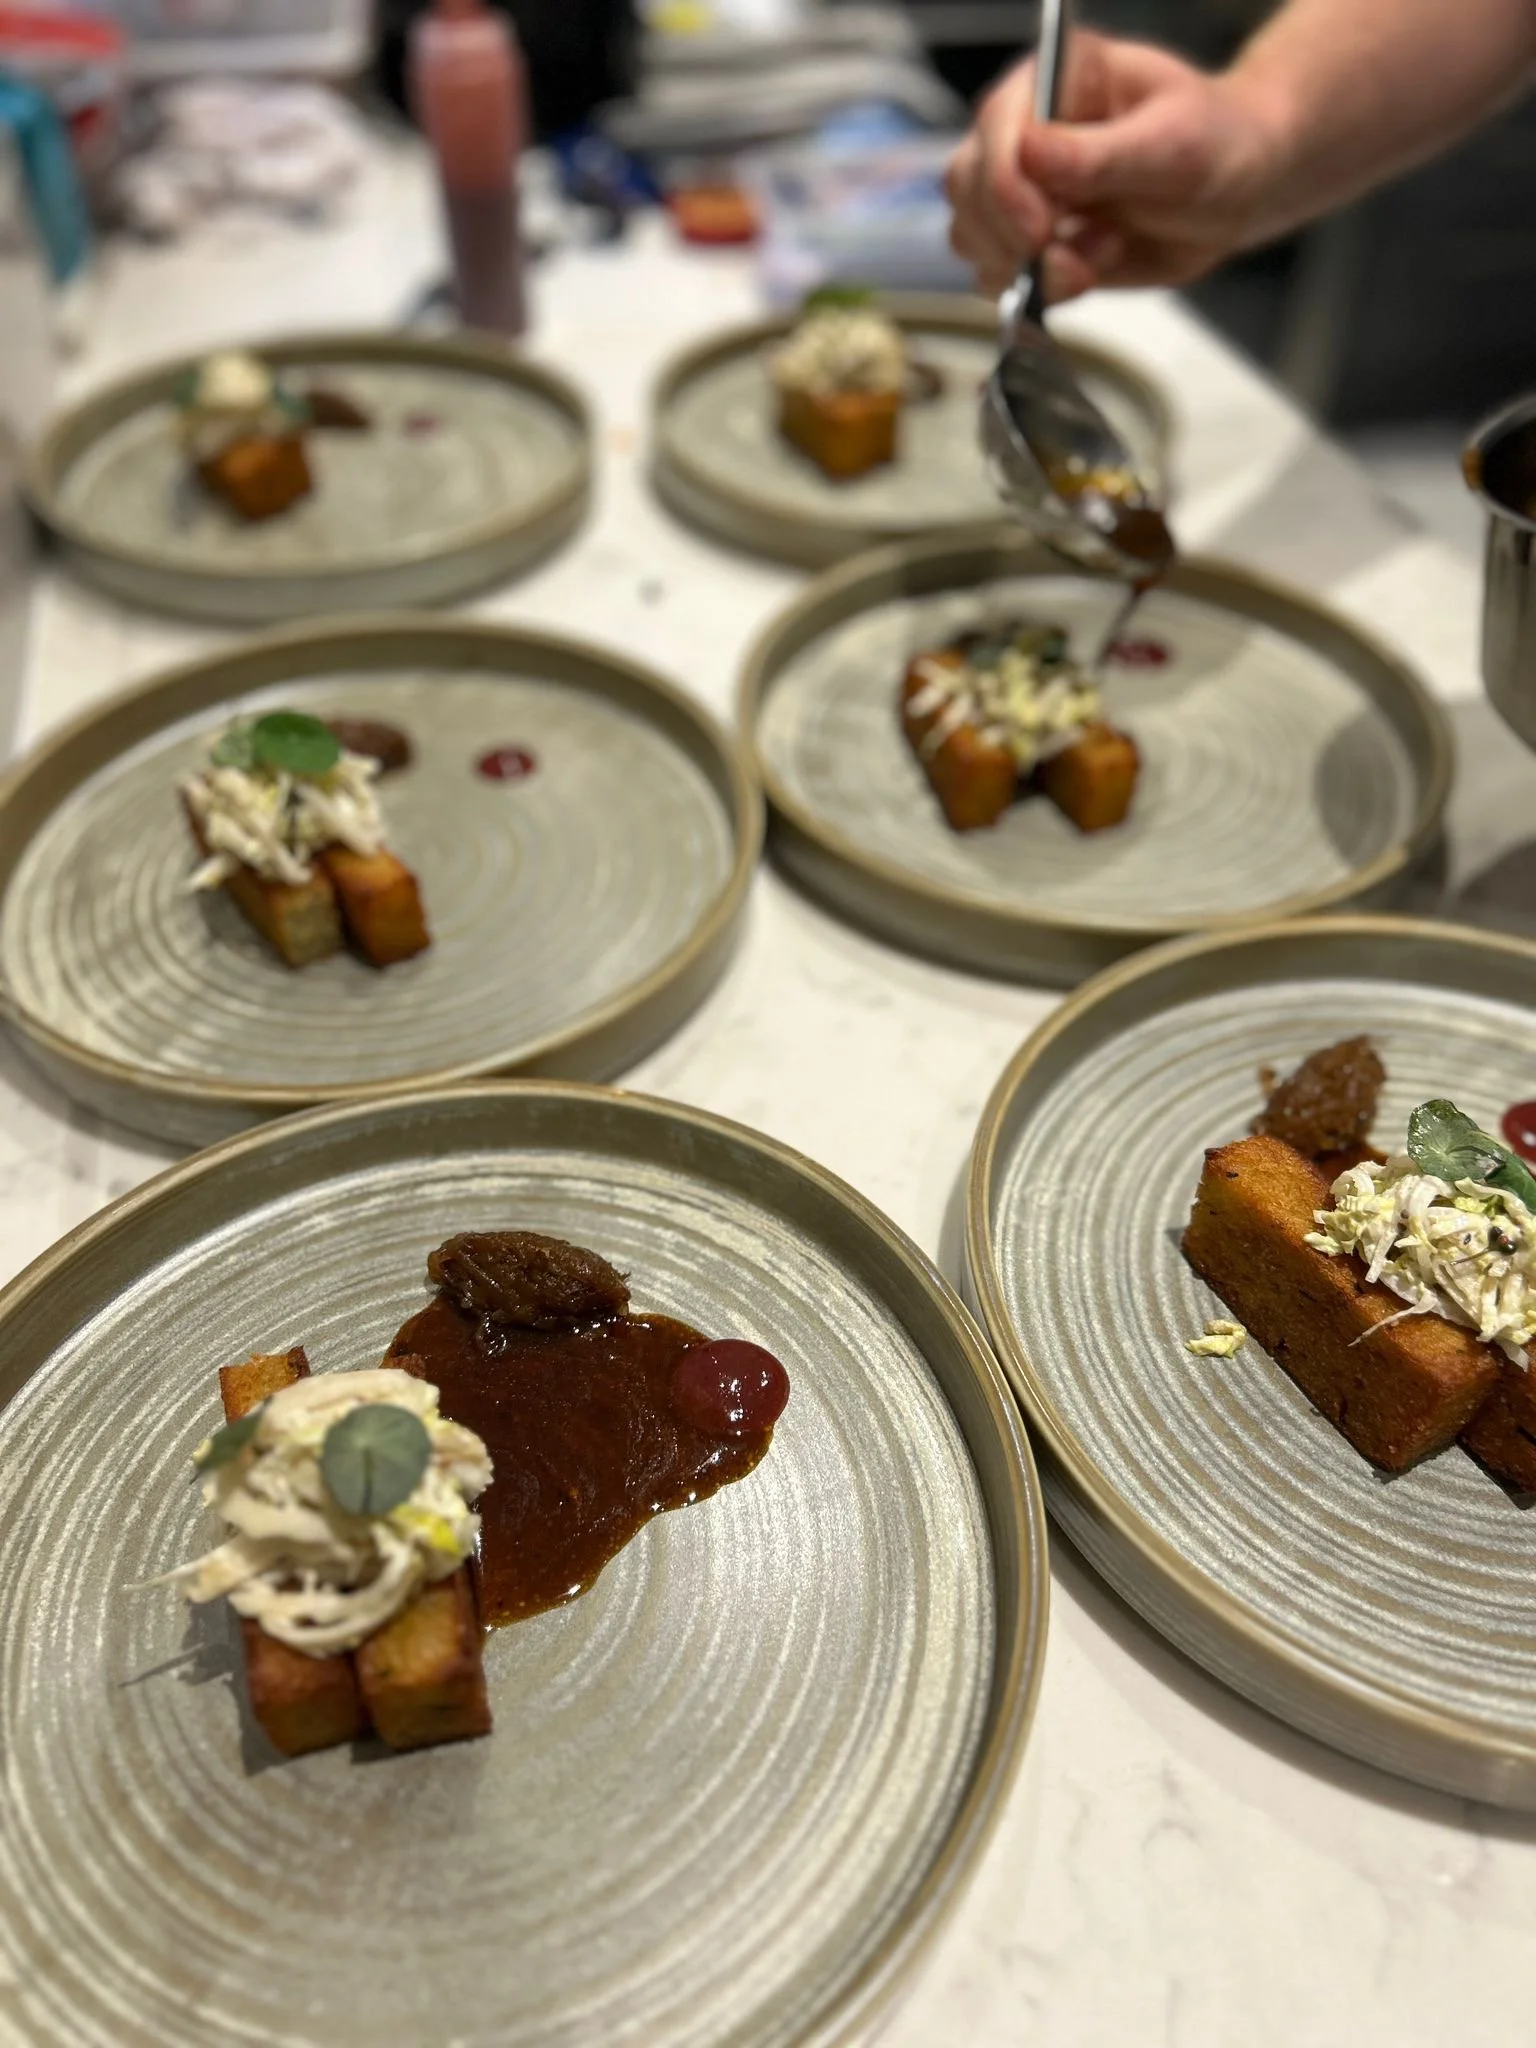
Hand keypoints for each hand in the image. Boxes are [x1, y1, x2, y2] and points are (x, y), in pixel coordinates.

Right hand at [945, 31, 1285, 301]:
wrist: (1237, 192)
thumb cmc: (1216, 145)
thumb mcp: (1173, 144)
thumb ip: (1102, 154)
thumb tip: (1029, 153)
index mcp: (1055, 79)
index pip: (997, 129)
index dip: (1007, 186)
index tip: (1042, 232)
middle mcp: (1024, 129)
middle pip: (968, 187)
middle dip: (1012, 237)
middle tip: (1076, 256)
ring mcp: (1021, 188)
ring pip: (972, 236)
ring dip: (1027, 267)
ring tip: (1099, 253)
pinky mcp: (1028, 241)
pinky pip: (996, 276)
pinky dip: (1035, 291)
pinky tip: (1088, 271)